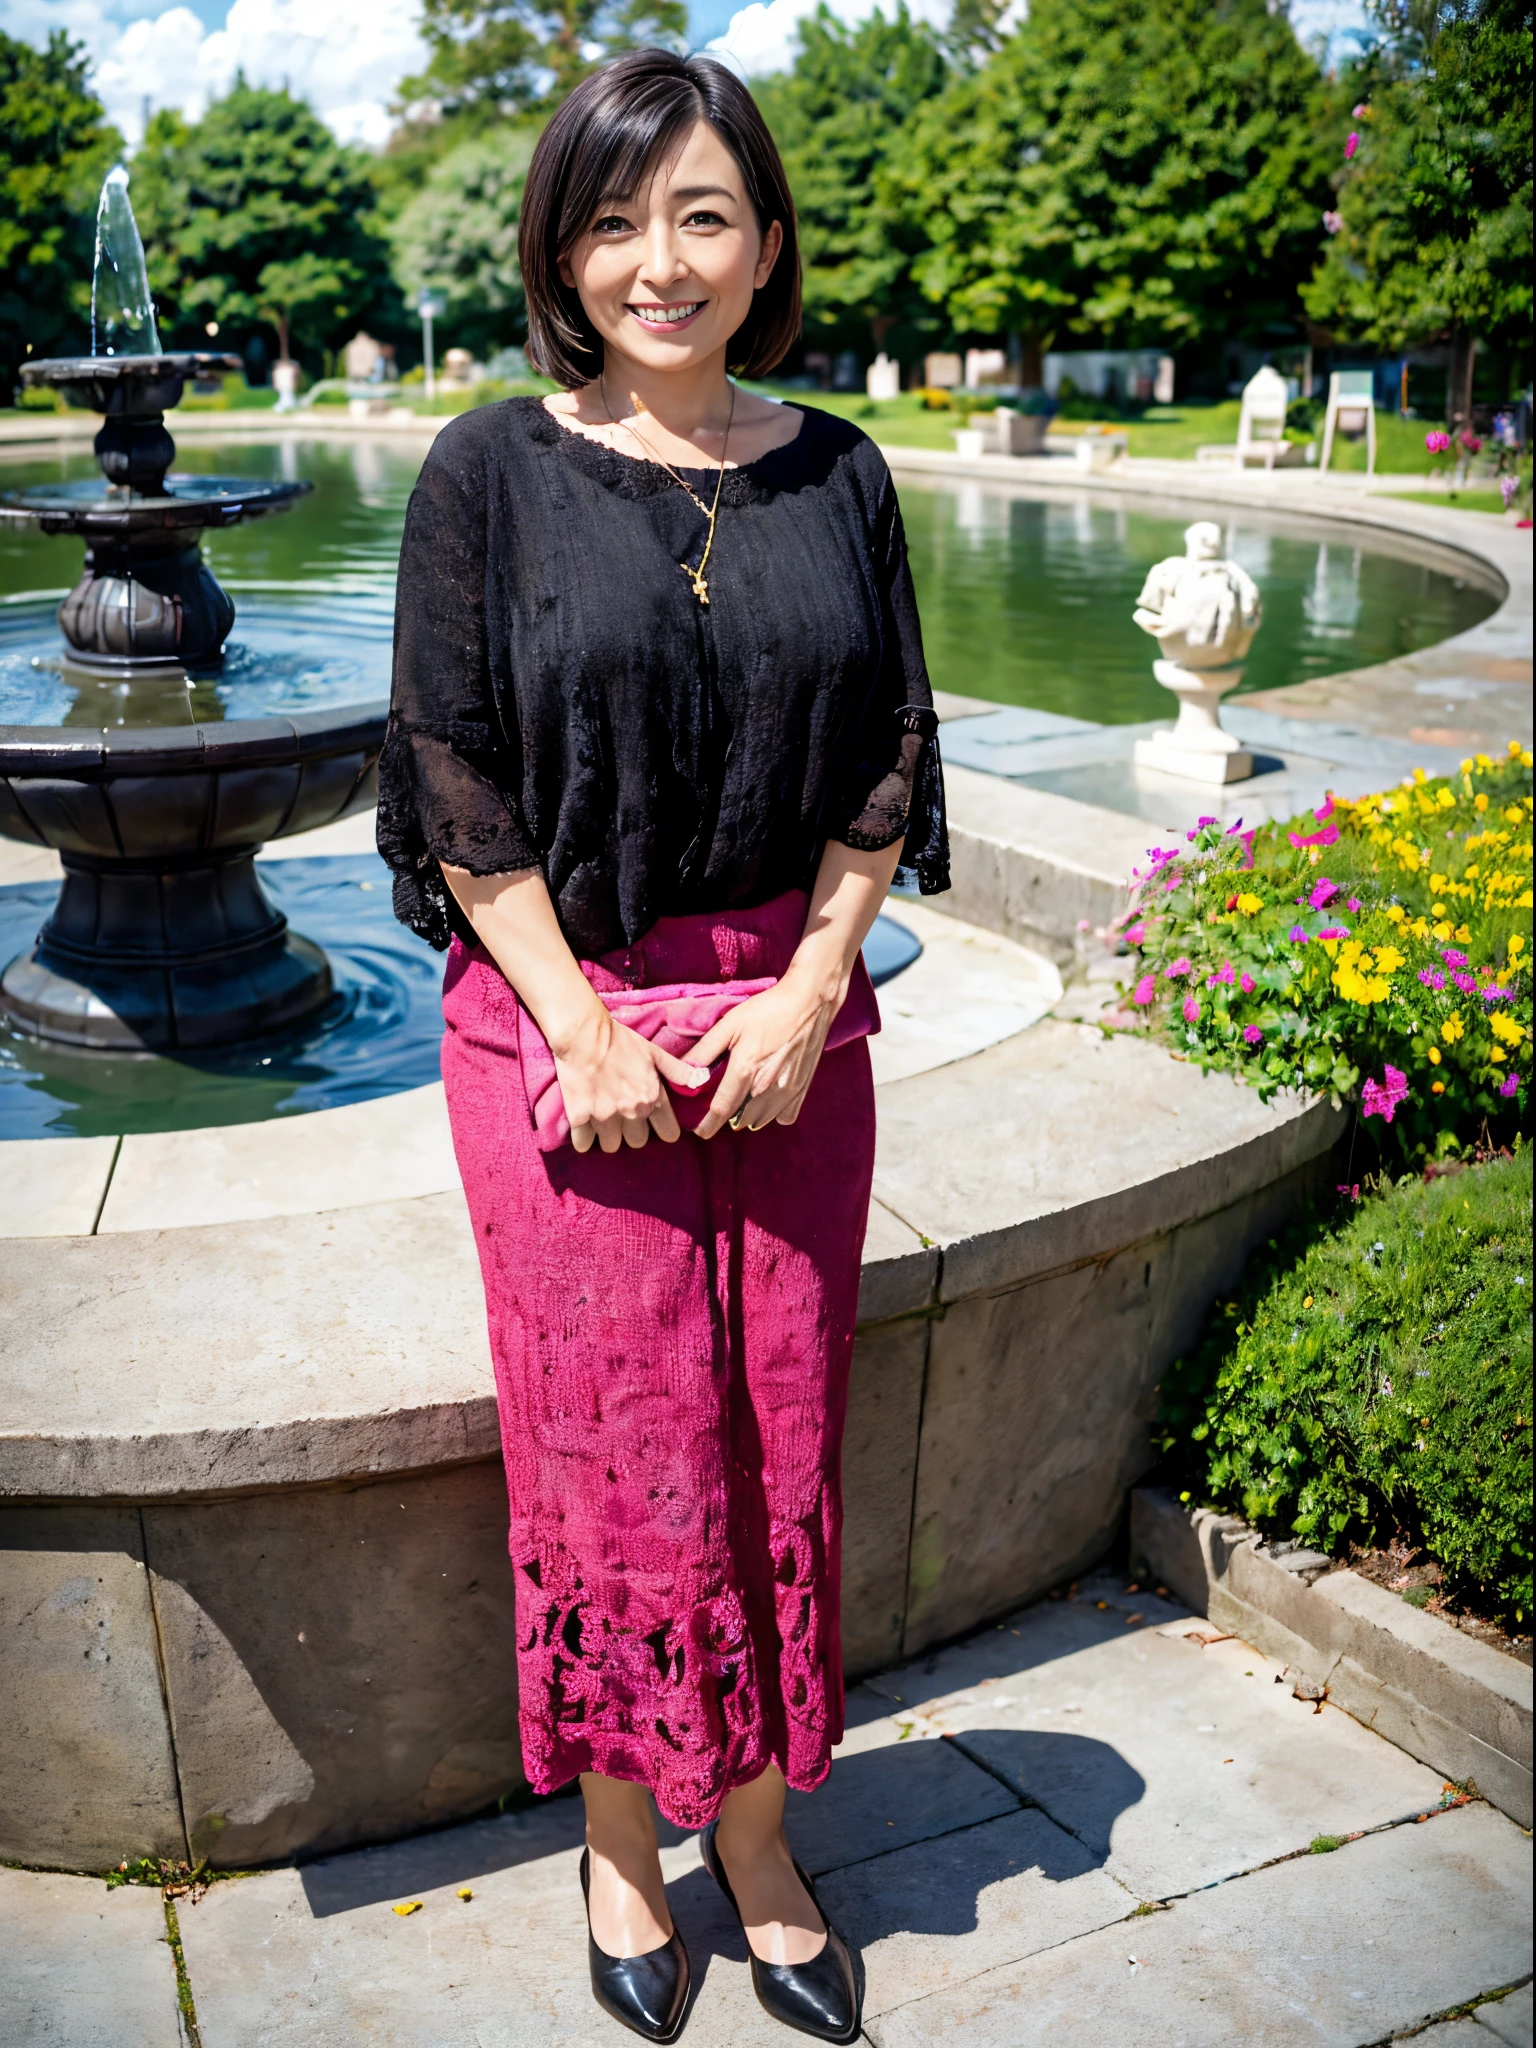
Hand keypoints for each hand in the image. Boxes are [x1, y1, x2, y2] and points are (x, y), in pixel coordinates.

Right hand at [553, 1004, 708, 1152]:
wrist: (582, 1034)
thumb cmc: (619, 1040)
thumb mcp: (653, 1052)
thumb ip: (677, 1071)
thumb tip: (702, 1080)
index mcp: (652, 1097)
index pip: (669, 1133)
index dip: (662, 1130)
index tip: (655, 1125)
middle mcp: (631, 1111)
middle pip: (637, 1142)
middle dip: (631, 1132)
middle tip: (622, 1118)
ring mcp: (604, 1117)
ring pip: (611, 1145)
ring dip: (606, 1136)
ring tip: (600, 1120)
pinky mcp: (579, 1118)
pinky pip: (583, 1144)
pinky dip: (582, 1138)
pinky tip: (582, 1125)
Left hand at [689, 963, 841, 1139]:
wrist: (810, 1001)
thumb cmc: (769, 1009)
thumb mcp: (731, 1022)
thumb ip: (707, 1049)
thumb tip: (685, 1070)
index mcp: (746, 1068)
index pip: (722, 1108)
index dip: (708, 1124)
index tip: (699, 1132)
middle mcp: (767, 1086)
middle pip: (739, 1117)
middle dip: (727, 1115)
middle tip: (721, 1101)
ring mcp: (787, 1090)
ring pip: (760, 1119)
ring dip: (747, 1114)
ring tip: (743, 1097)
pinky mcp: (802, 1089)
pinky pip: (783, 1116)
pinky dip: (772, 1112)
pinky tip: (767, 1096)